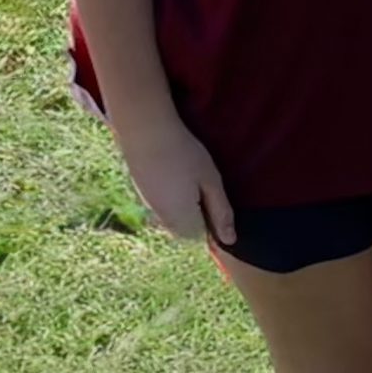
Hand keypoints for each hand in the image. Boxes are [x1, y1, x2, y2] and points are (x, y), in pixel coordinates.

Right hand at [116, 113, 235, 244]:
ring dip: (185, 205)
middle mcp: (162, 218)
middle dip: (199, 215)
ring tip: (190, 175)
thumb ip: (221, 212)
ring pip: (173, 218)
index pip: (201, 238)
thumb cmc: (184, 153)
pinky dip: (172, 195)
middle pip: (186, 231)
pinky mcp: (141, 192)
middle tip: (203, 183)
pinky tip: (175, 171)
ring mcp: (149, 206)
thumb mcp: (211, 181)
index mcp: (181, 218)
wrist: (145, 130)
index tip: (214, 196)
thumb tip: (229, 241)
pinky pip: (162, 205)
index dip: (212, 222)